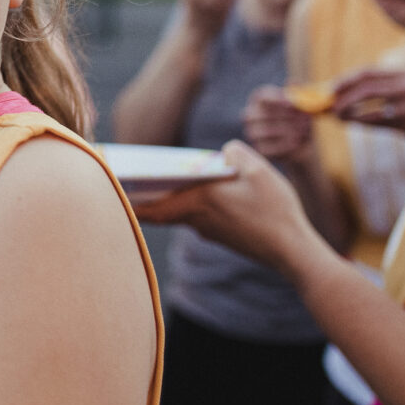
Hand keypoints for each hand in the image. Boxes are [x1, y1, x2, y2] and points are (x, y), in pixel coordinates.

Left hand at [134, 141, 321, 273]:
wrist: (293, 252)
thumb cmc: (276, 211)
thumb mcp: (259, 171)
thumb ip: (236, 154)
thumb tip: (224, 152)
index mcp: (200, 200)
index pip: (152, 205)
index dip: (129, 199)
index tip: (111, 189)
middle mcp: (198, 219)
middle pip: (161, 209)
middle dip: (144, 196)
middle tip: (127, 182)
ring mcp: (209, 231)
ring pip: (181, 213)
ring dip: (170, 200)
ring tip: (162, 181)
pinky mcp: (223, 237)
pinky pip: (199, 218)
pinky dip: (193, 207)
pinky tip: (205, 194)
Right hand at [242, 85, 313, 163]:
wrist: (303, 143)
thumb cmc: (301, 119)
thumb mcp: (303, 105)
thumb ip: (298, 93)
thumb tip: (293, 81)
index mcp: (259, 99)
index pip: (262, 96)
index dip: (277, 100)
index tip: (293, 104)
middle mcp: (250, 114)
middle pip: (262, 114)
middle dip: (286, 117)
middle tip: (305, 120)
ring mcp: (252, 133)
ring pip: (265, 131)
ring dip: (288, 131)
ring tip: (305, 131)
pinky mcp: (258, 149)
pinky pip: (269, 148)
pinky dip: (285, 145)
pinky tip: (298, 142)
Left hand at [331, 67, 404, 136]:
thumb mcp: (403, 95)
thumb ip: (378, 93)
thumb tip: (341, 98)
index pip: (369, 73)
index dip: (345, 80)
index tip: (330, 90)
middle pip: (368, 88)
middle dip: (344, 98)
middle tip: (330, 108)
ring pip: (374, 108)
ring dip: (351, 113)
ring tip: (339, 116)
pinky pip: (385, 123)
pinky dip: (366, 122)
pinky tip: (357, 122)